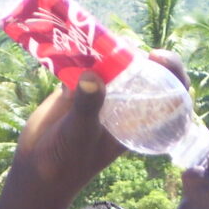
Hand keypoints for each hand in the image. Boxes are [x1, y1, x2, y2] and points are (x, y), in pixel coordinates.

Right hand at [10, 50, 188, 191]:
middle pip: (142, 71)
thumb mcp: (81, 135)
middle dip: (135, 52)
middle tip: (122, 43)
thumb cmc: (67, 161)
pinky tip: (72, 45)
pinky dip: (79, 52)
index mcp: (138, 121)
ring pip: (112, 63)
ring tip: (95, 39)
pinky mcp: (76, 86)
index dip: (172, 73)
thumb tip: (92, 76)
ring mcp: (101, 94)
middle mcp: (124, 105)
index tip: (157, 57)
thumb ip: (88, 107)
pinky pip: (83, 63)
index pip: (170, 95)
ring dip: (106, 48)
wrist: (36, 169)